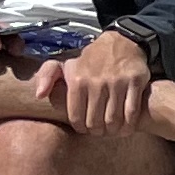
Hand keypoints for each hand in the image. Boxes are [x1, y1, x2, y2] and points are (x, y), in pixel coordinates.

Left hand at [31, 27, 152, 135]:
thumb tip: (39, 94)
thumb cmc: (92, 59)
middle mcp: (96, 82)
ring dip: (113, 131)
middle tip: (100, 132)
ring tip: (112, 131)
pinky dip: (129, 125)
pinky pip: (131, 112)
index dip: (81, 128)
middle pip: (95, 121)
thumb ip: (47, 76)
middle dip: (97, 131)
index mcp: (77, 79)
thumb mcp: (66, 63)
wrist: (122, 42)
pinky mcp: (135, 83)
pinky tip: (126, 128)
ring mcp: (117, 82)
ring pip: (113, 120)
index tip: (85, 129)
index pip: (76, 116)